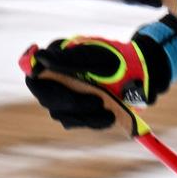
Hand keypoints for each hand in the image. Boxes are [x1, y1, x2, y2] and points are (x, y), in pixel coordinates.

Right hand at [20, 33, 170, 131]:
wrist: (141, 72)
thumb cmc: (117, 58)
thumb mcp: (95, 55)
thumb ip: (67, 58)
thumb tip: (39, 56)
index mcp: (57, 61)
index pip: (35, 77)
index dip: (37, 83)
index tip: (50, 88)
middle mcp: (58, 80)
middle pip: (48, 100)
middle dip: (72, 103)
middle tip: (97, 101)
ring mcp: (68, 96)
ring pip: (62, 115)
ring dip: (84, 116)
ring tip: (109, 113)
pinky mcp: (79, 110)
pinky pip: (77, 122)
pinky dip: (92, 122)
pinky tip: (109, 118)